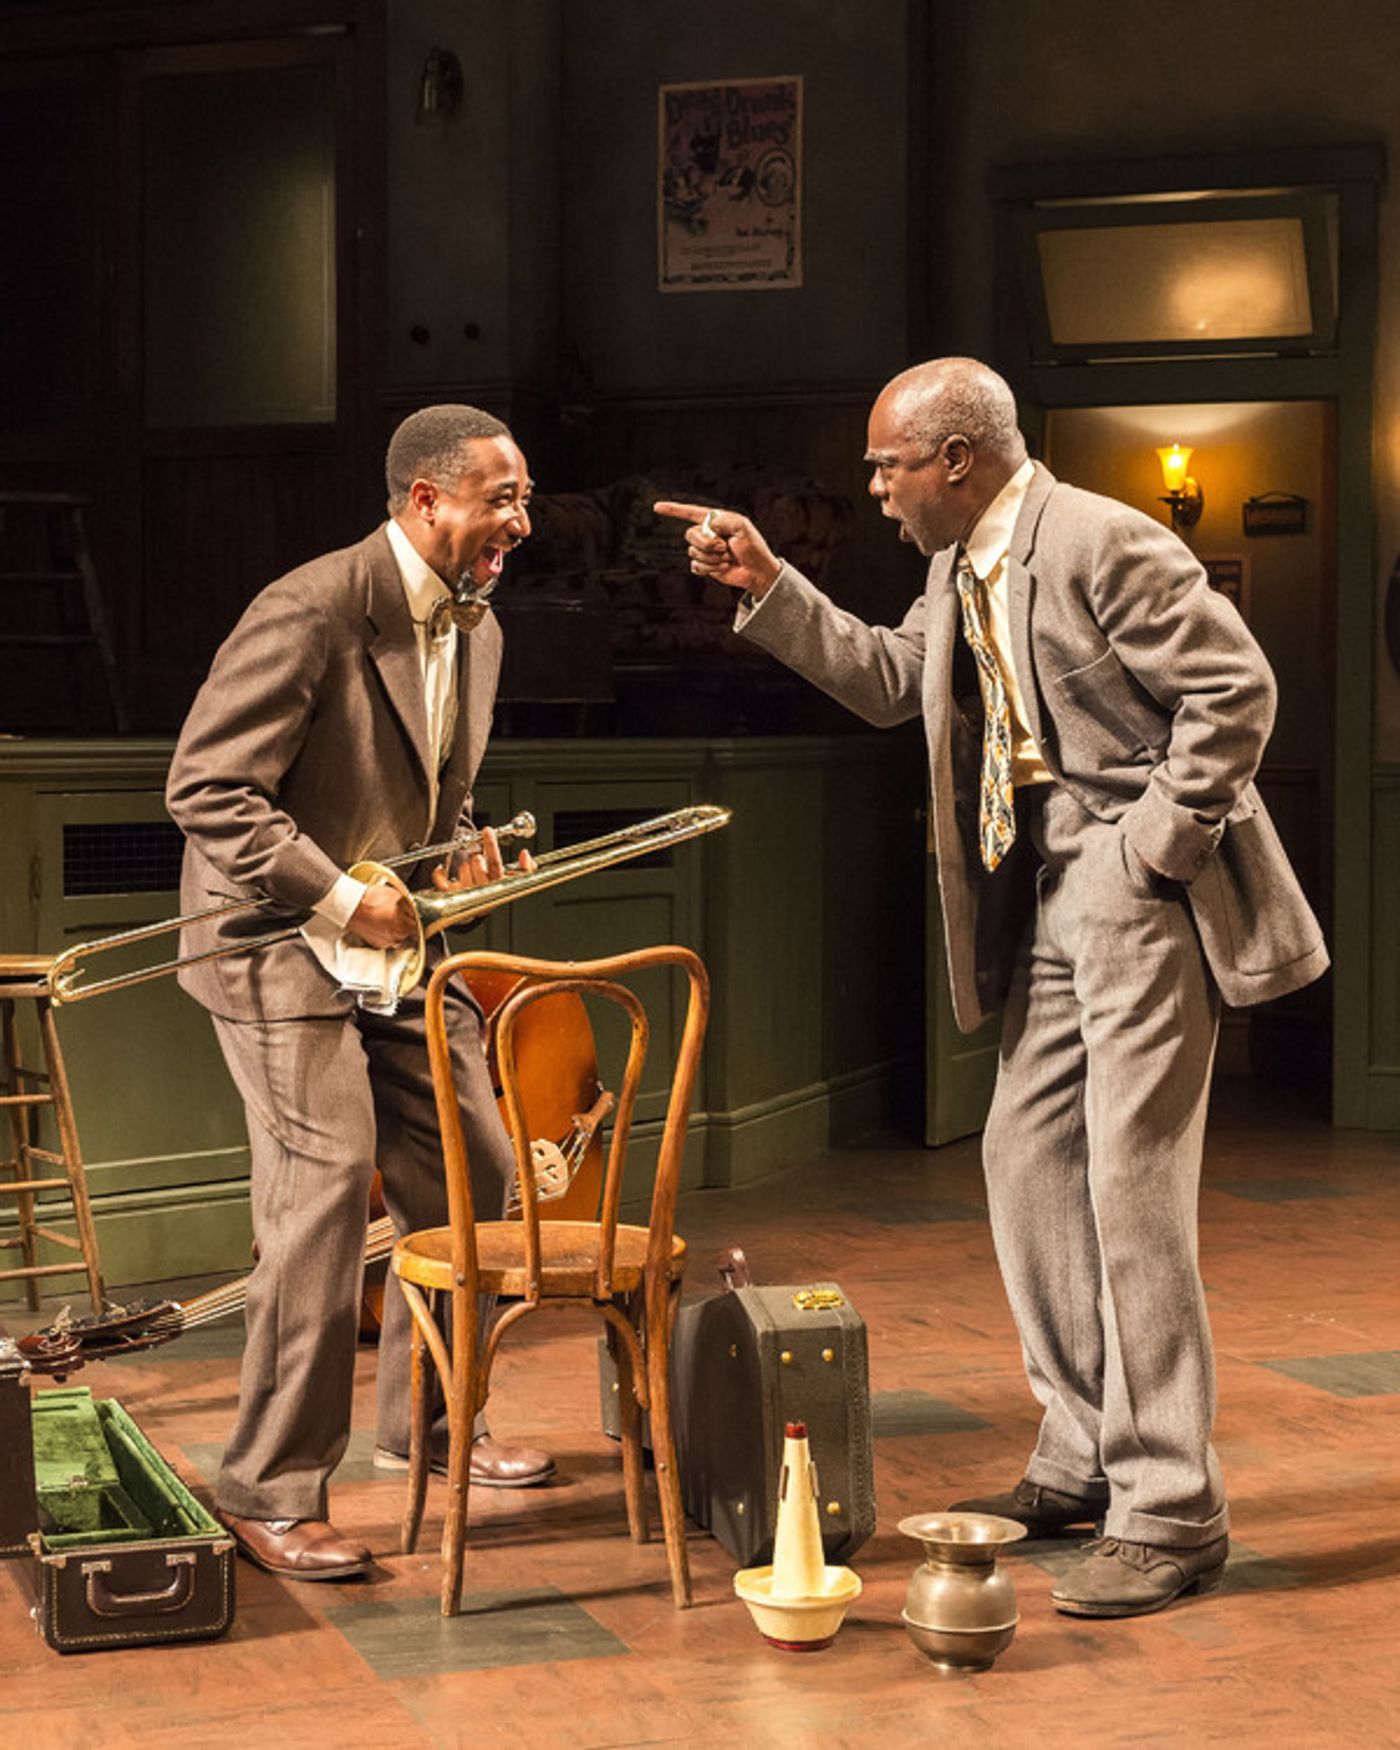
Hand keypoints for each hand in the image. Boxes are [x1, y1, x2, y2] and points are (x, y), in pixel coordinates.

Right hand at [347, 883, 416, 947]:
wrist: (351, 907)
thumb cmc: (372, 900)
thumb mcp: (396, 896)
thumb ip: (410, 905)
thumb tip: (415, 911)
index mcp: (403, 926)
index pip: (418, 927)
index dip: (415, 919)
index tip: (413, 915)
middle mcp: (396, 937)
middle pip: (408, 933)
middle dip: (406, 924)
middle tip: (398, 914)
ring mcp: (386, 942)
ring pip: (397, 938)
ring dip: (396, 930)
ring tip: (388, 919)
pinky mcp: (376, 944)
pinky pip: (387, 940)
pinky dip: (386, 934)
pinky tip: (381, 925)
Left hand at [432, 825, 534, 893]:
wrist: (475, 908)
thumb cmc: (492, 886)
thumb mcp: (510, 878)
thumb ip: (524, 869)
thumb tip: (526, 854)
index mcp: (499, 885)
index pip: (498, 864)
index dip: (493, 848)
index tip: (488, 831)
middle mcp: (484, 890)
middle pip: (478, 863)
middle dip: (477, 854)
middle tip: (477, 852)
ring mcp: (468, 893)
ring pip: (463, 868)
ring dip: (465, 864)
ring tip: (469, 867)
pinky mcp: (453, 896)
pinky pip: (443, 881)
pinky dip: (439, 873)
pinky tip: (441, 870)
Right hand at [653, 502, 782, 598]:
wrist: (757, 571)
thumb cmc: (753, 547)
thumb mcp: (742, 527)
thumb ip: (723, 520)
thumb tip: (705, 526)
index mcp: (715, 520)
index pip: (690, 512)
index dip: (673, 510)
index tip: (657, 507)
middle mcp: (708, 534)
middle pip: (690, 535)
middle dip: (707, 543)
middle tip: (724, 547)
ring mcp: (705, 550)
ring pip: (693, 553)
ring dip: (712, 558)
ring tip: (727, 558)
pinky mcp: (705, 566)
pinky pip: (696, 566)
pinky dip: (710, 568)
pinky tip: (723, 567)